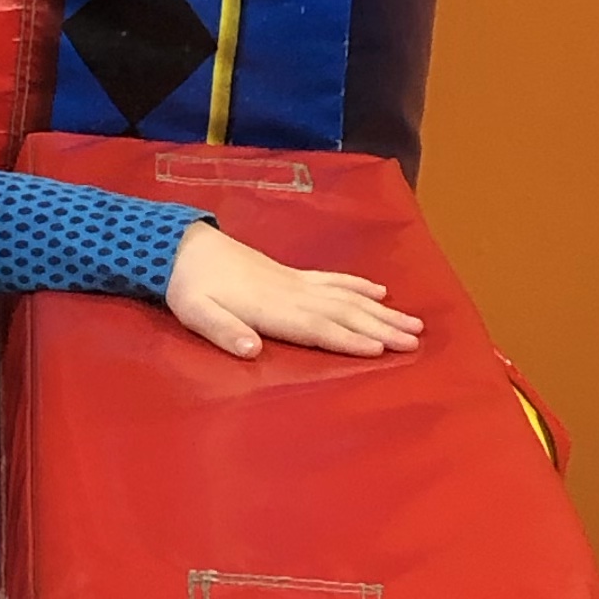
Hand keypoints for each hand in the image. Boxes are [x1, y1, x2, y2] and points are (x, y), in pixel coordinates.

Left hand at [165, 222, 422, 361]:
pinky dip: (358, 286)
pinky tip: (379, 292)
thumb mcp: (195, 314)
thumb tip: (252, 351)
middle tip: (416, 341)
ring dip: (381, 311)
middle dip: (381, 328)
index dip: (348, 339)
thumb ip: (224, 331)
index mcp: (271, 308)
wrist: (182, 248)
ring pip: (346, 297)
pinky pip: (333, 280)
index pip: (317, 328)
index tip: (382, 350)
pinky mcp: (292, 274)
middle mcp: (291, 293)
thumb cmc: (188, 288)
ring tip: (413, 323)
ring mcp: (295, 281)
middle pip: (343, 313)